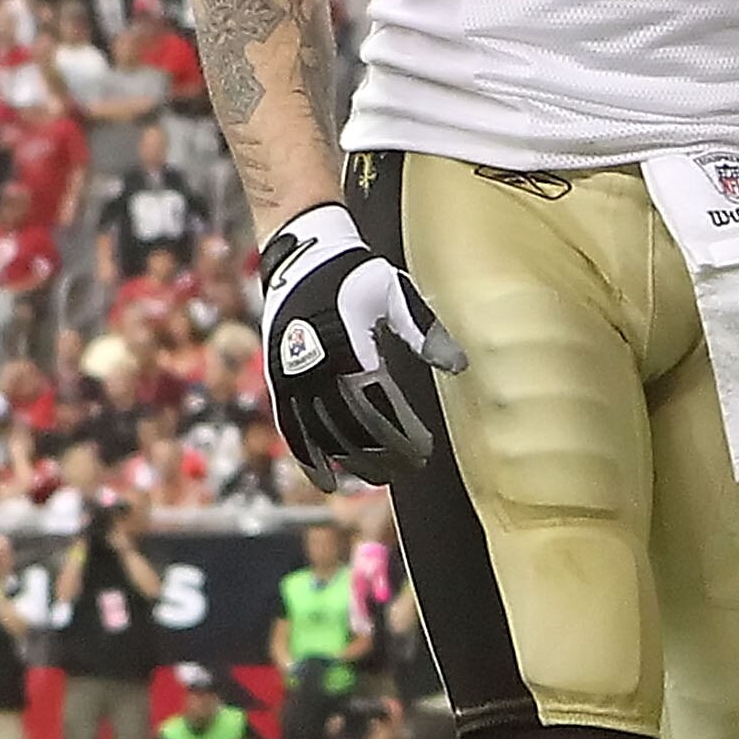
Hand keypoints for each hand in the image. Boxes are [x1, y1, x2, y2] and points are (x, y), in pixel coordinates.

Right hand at [258, 201, 466, 495]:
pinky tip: (329, 483)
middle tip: (411, 468)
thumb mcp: (394, 293)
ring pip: (324, 436)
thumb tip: (459, 365)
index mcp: (349, 348)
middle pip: (354, 428)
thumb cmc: (355, 274)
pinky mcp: (280, 383)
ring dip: (352, 462)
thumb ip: (424, 330)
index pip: (380, 405)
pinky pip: (292, 431)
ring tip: (379, 479)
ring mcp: (294, 379)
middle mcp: (317, 369)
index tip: (425, 450)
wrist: (302, 255)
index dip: (402, 433)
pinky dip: (309, 460)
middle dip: (384, 453)